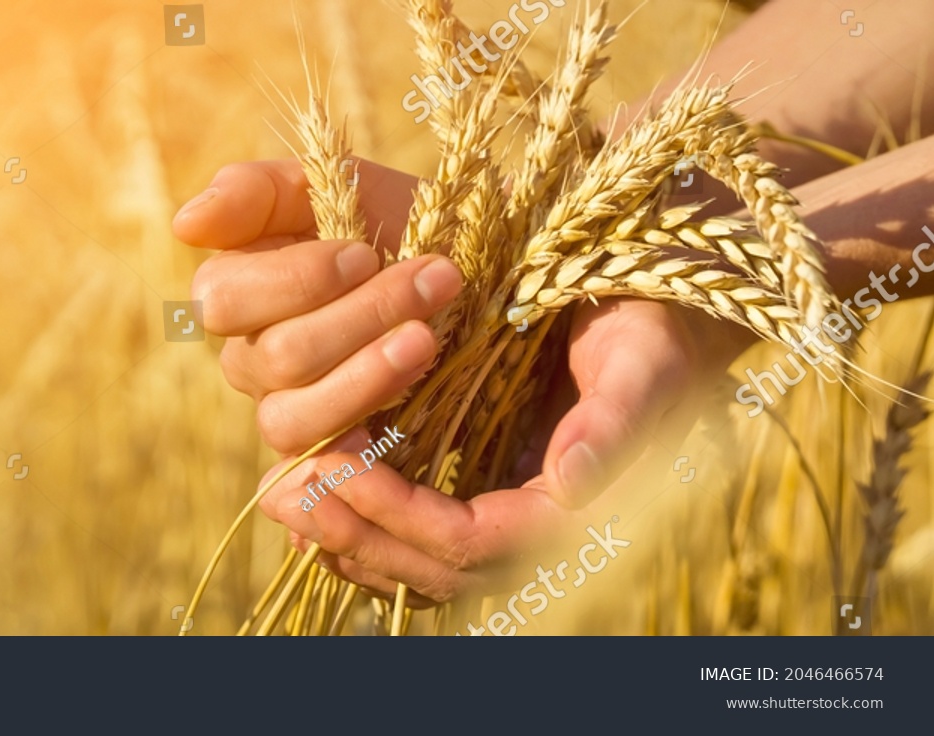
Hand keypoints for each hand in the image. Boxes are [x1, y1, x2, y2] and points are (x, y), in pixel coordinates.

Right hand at [173, 159, 463, 455]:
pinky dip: (361, 438)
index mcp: (238, 291)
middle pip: (273, 357)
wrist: (475, 264)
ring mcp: (286, 411)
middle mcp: (251, 357)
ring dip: (369, 375)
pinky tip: (407, 400)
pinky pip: (318, 468)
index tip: (366, 254)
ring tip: (427, 338)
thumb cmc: (394, 220)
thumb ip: (255, 193)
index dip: (295, 281)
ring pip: (291, 417)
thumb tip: (186, 225)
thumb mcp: (332, 185)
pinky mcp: (330, 455)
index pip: (223, 299)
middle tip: (433, 279)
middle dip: (358, 317)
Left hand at [258, 297, 753, 606]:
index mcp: (575, 511)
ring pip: (415, 565)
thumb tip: (575, 481)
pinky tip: (311, 498)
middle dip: (357, 534)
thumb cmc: (653, 327)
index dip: (404, 515)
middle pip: (434, 568)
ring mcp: (503, 522)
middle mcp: (536, 533)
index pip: (476, 542)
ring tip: (280, 499)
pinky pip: (411, 542)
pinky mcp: (478, 500)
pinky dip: (360, 529)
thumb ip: (614, 419)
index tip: (343, 465)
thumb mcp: (642, 357)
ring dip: (346, 538)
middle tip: (286, 493)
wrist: (655, 315)